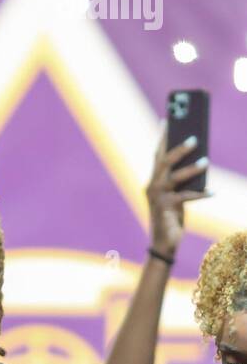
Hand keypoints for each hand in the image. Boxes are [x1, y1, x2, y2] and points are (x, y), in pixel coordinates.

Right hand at [147, 126, 210, 256]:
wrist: (163, 243)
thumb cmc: (172, 216)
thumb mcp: (176, 195)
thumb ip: (181, 180)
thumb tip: (200, 160)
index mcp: (152, 181)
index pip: (157, 155)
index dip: (162, 137)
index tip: (168, 120)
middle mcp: (152, 187)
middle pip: (164, 162)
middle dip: (179, 149)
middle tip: (194, 138)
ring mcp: (157, 198)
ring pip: (174, 178)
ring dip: (191, 169)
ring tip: (206, 161)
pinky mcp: (165, 209)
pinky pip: (185, 198)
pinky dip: (200, 194)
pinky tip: (213, 191)